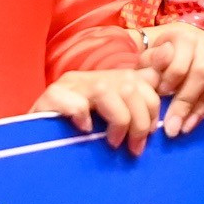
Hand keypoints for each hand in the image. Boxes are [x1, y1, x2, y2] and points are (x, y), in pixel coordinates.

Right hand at [31, 68, 162, 154]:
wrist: (35, 145)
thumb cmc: (81, 136)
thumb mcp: (115, 120)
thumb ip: (142, 96)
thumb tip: (169, 55)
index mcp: (111, 80)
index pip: (145, 82)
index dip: (153, 110)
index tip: (150, 137)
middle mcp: (92, 78)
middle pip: (131, 87)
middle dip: (140, 122)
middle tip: (134, 148)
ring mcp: (70, 85)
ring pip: (107, 91)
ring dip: (118, 121)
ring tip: (113, 143)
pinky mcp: (50, 98)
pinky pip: (73, 101)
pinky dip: (82, 116)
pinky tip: (84, 130)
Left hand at [141, 22, 203, 135]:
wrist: (171, 59)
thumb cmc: (157, 64)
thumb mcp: (146, 63)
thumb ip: (151, 61)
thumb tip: (165, 56)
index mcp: (181, 36)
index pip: (182, 59)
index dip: (171, 80)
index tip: (161, 95)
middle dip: (187, 101)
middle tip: (173, 126)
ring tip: (188, 123)